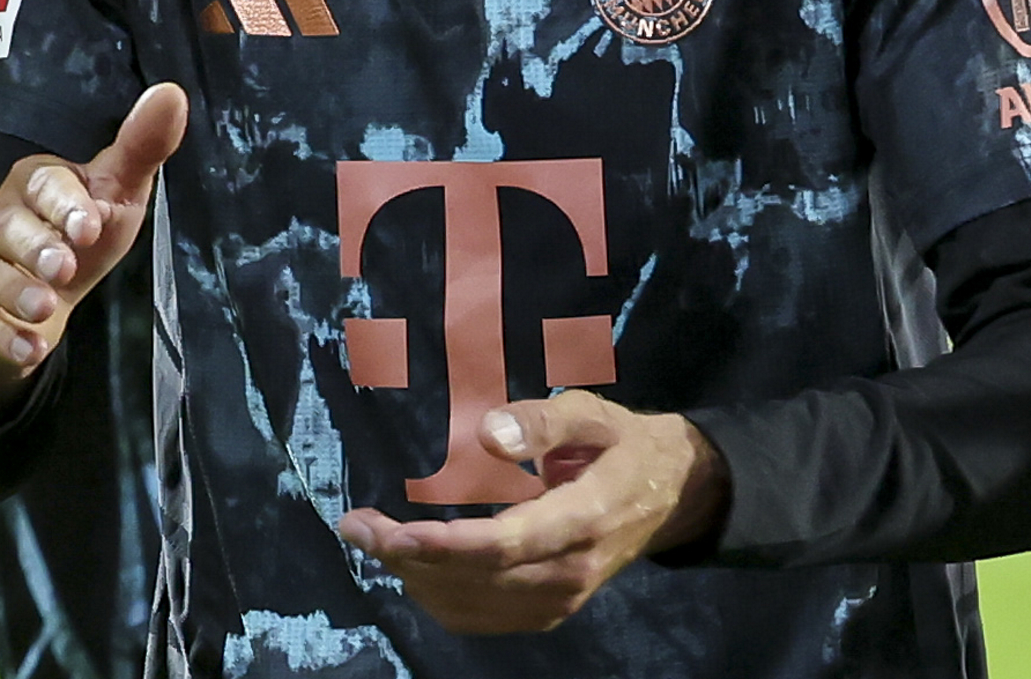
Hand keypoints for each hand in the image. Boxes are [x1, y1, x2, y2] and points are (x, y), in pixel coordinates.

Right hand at [0, 83, 185, 411]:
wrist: (38, 300)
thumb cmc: (80, 234)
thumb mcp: (116, 193)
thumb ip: (141, 147)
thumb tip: (172, 92)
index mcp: (34, 184)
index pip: (43, 185)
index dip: (65, 204)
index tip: (91, 225)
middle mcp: (0, 220)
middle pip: (8, 227)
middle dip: (35, 247)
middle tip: (62, 267)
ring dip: (17, 293)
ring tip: (44, 308)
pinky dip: (6, 339)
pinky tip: (31, 349)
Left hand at [336, 393, 726, 634]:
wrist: (674, 495)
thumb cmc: (621, 443)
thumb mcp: (591, 413)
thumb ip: (541, 421)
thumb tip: (489, 434)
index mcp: (582, 519)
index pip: (504, 546)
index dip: (444, 544)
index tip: (390, 531)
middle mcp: (569, 572)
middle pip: (477, 579)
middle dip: (408, 557)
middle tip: (356, 525)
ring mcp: (561, 599)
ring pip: (473, 606)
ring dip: (415, 577)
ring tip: (372, 539)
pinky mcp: (551, 610)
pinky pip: (483, 617)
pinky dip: (439, 595)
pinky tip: (411, 564)